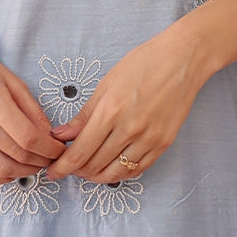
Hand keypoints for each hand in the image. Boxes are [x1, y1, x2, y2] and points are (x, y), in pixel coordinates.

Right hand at [0, 49, 66, 183]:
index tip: (59, 150)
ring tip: (36, 165)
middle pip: (16, 153)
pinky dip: (1, 178)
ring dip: (24, 172)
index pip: (27, 136)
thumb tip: (50, 136)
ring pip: (0, 168)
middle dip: (41, 161)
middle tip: (52, 159)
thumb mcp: (12, 80)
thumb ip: (32, 109)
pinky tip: (13, 171)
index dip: (48, 149)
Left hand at [46, 29, 204, 181]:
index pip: (80, 152)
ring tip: (88, 170)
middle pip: (95, 165)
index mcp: (111, 111)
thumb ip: (83, 115)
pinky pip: (138, 169)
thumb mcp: (106, 84)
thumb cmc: (144, 63)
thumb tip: (60, 135)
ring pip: (116, 173)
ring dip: (97, 176)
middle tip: (69, 166)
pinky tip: (112, 167)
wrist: (183, 60)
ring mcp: (149, 139)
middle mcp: (130, 129)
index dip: (62, 167)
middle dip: (77, 171)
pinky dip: (121, 173)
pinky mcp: (164, 143)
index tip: (53, 171)